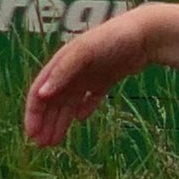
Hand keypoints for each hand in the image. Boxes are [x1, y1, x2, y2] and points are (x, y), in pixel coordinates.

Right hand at [23, 7, 155, 146]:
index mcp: (61, 63)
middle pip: (53, 101)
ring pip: (69, 103)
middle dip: (45, 122)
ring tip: (56, 141)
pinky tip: (81, 119)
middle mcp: (71, 70)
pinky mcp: (105, 79)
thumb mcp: (84, 52)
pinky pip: (91, 98)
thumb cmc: (112, 39)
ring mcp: (88, 75)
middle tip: (43, 145)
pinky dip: (85, 108)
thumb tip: (41, 93)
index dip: (33, 113)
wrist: (146, 34)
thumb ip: (63, 71)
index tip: (32, 135)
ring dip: (61, 121)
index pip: (39, 91)